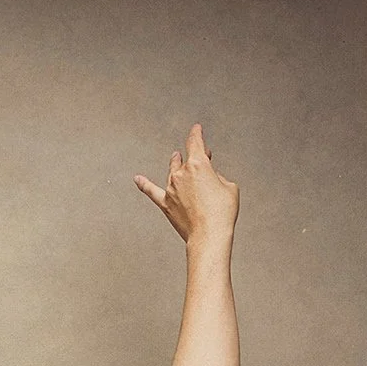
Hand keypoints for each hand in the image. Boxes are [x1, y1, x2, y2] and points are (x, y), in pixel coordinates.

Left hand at [135, 123, 238, 245]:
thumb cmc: (221, 213)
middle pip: (185, 159)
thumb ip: (216, 178)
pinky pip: (151, 192)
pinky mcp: (166, 205)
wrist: (209, 236)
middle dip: (192, 156)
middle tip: (200, 156)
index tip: (196, 129)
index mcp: (198, 165)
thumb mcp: (228, 187)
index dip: (196, 133)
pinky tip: (137, 180)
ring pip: (172, 172)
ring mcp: (171, 190)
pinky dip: (144, 185)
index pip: (195, 142)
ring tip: (176, 159)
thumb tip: (208, 180)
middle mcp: (181, 174)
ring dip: (175, 165)